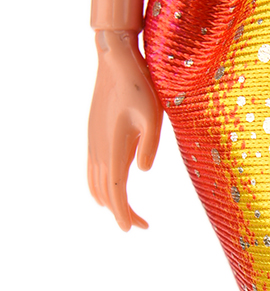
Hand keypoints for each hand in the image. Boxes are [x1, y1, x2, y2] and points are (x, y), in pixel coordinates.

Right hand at [87, 29, 162, 230]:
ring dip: (111, 201)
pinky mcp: (94, 136)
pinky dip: (101, 187)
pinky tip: (113, 189)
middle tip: (141, 226)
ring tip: (129, 214)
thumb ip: (149, 145)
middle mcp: (99, 149)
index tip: (132, 229)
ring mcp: (94, 142)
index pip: (116, 191)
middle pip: (106, 193)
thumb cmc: (141, 87)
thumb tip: (143, 170)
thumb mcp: (154, 116)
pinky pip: (93, 170)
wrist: (117, 62)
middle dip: (121, 212)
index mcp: (114, 147)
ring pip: (96, 183)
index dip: (123, 213)